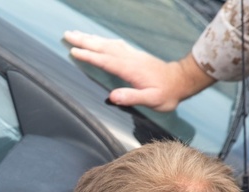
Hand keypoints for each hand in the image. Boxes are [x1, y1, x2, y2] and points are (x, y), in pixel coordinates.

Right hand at [63, 31, 213, 111]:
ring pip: (107, 44)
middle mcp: (130, 58)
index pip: (105, 60)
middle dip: (84, 41)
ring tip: (76, 34)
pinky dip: (102, 41)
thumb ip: (133, 97)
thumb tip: (112, 96)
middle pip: (103, 47)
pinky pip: (114, 45)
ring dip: (91, 38)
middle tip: (67, 35)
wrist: (182, 81)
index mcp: (131, 69)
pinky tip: (97, 40)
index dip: (89, 56)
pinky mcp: (134, 56)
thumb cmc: (167, 94)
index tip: (74, 51)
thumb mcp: (152, 100)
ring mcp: (132, 55)